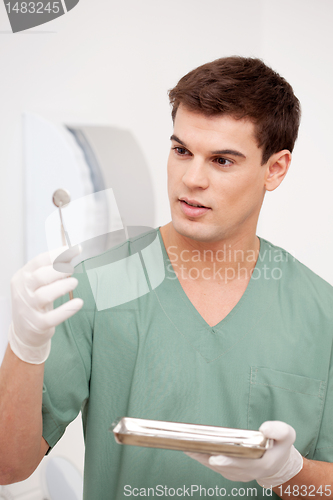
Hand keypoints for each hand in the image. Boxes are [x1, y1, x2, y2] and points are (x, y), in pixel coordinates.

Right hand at [8, 245, 83, 363]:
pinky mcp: (38, 324)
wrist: (23, 332)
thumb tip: (70, 255)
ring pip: (44, 295)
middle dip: (58, 270)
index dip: (58, 254)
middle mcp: (22, 292)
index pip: (39, 261)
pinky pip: (53, 317)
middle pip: (40, 277)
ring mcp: (28, 309)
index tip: (74, 250)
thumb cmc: (34, 302)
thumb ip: (50, 270)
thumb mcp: (37, 284)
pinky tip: (79, 303)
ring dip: (62, 287)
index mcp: (22, 277)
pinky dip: (67, 309)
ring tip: (74, 283)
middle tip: (71, 269)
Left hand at [185, 421, 302, 487]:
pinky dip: (203, 458)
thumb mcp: (287, 434)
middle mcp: (247, 473)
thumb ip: (279, 430)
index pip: (243, 464)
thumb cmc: (280, 445)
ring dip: (201, 457)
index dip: (228, 461)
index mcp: (262, 464)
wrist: (279, 462)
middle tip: (191, 448)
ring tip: (186, 446)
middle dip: (207, 457)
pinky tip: (191, 449)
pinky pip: (214, 466)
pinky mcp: (230, 473)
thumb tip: (265, 428)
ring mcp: (238, 475)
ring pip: (216, 467)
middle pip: (224, 465)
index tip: (215, 457)